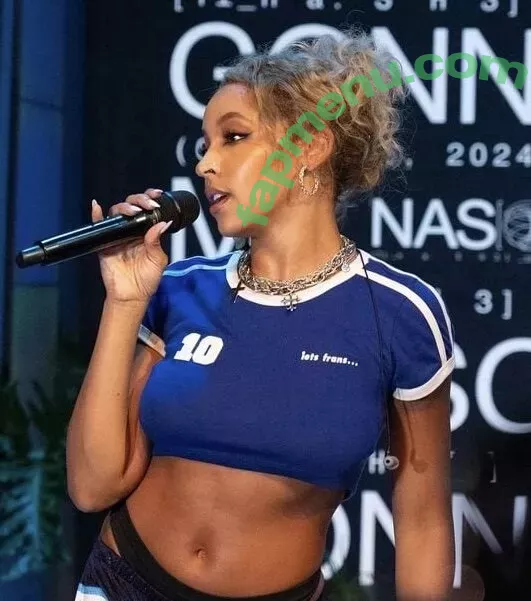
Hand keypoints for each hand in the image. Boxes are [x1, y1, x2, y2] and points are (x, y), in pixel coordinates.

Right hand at [91, 188, 171, 302]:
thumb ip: (157, 241)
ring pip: (117, 213)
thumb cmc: (147, 279)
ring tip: (133, 212)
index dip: (150, 199)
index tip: (157, 195)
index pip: (147, 210)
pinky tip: (96, 206)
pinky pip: (98, 226)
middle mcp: (131, 231)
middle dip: (140, 200)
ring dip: (124, 207)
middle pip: (131, 207)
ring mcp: (117, 235)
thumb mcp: (158, 260)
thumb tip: (162, 223)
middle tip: (148, 205)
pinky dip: (96, 215)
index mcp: (146, 232)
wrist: (132, 295)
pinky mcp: (104, 243)